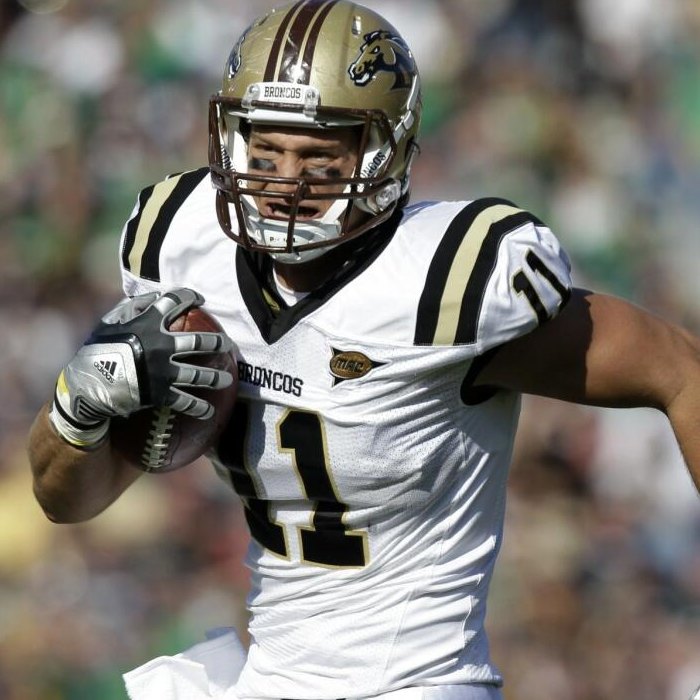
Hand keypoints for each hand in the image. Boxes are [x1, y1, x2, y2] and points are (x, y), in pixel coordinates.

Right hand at [50, 288, 233, 447]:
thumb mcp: (109, 323)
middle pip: (198, 341)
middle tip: (229, 345)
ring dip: (216, 377)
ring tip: (228, 380)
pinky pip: (185, 402)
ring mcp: (164, 370)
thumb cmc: (97, 351)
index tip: (200, 299)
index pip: (173, 301)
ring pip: (198, 374)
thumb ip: (131, 308)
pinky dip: (199, 408)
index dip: (189, 296)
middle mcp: (161, 345)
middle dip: (217, 342)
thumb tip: (154, 297)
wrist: (88, 386)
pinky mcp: (161, 393)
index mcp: (148, 324)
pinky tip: (210, 411)